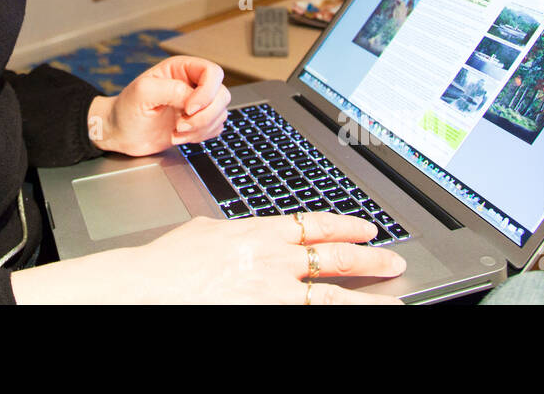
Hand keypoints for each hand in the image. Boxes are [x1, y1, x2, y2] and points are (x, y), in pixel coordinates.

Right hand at [12, 212, 406, 303]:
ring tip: (392, 300)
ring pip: (331, 296)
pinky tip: (348, 317)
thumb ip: (236, 233)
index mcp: (257, 232)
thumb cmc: (168, 262)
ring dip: (366, 300)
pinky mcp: (263, 313)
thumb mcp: (207, 231)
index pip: (315, 225)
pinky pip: (306, 318)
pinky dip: (332, 316)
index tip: (368, 230)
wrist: (148, 286)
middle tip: (395, 262)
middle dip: (370, 261)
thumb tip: (248, 235)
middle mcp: (271, 260)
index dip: (346, 227)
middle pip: (333, 259)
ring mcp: (270, 292)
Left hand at [87, 55, 229, 156]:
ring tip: (177, 132)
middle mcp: (191, 84)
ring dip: (201, 128)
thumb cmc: (126, 109)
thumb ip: (171, 90)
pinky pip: (215, 128)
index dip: (207, 92)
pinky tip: (179, 137)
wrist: (120, 133)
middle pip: (221, 94)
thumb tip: (193, 99)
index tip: (188, 108)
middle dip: (204, 115)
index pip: (212, 72)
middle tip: (180, 125)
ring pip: (220, 113)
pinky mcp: (197, 122)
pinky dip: (201, 136)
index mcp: (180, 69)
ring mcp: (196, 104)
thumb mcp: (142, 93)